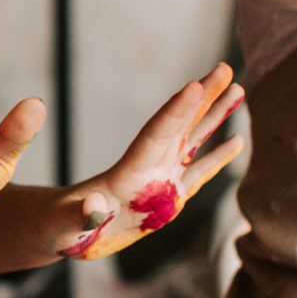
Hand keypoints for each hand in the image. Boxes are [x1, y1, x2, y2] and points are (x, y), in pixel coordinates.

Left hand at [60, 64, 242, 259]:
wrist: (61, 230)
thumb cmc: (58, 226)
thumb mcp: (64, 222)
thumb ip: (81, 215)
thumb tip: (94, 208)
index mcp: (125, 172)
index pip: (156, 135)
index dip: (176, 112)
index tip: (195, 85)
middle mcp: (147, 169)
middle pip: (180, 126)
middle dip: (202, 98)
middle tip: (224, 67)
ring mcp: (161, 181)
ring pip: (193, 142)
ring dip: (214, 117)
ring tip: (238, 90)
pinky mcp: (169, 198)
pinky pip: (199, 172)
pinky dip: (218, 157)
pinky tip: (238, 141)